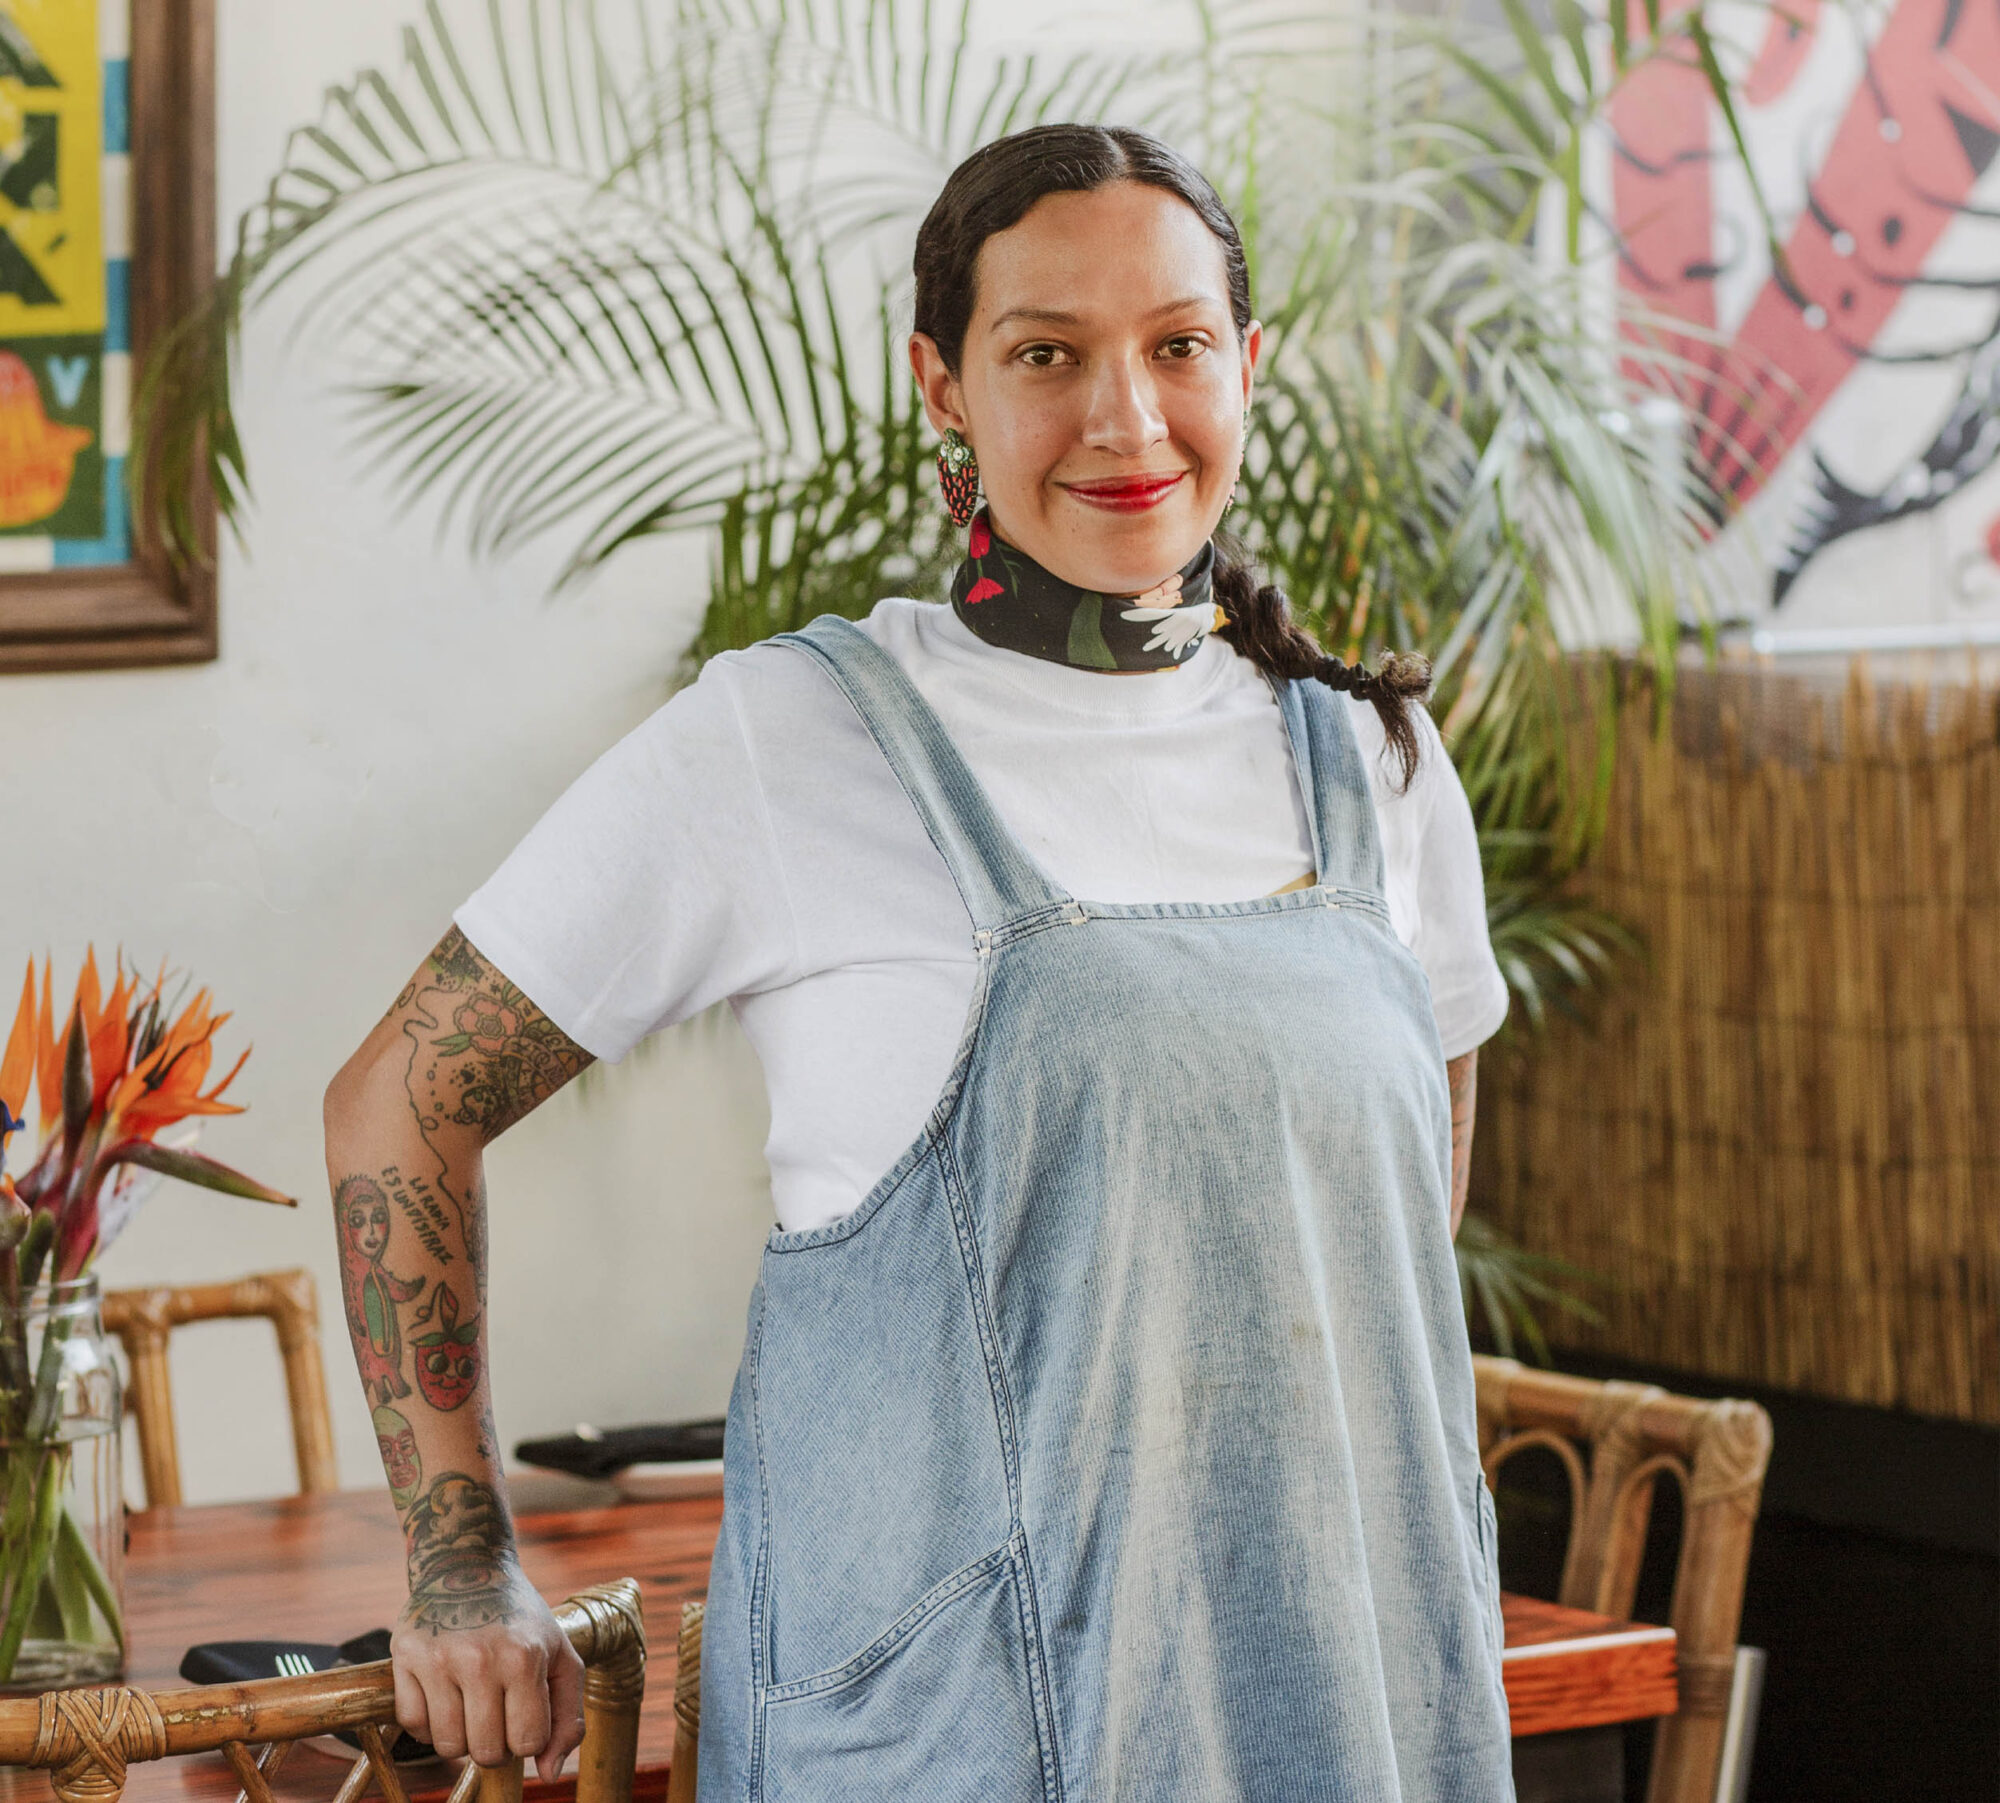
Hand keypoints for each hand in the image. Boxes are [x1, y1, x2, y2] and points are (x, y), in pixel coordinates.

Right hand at [390, 1561, 585, 1779]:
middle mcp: (481, 1658)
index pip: (526, 1743)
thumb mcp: (561, 1656)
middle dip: (494, 1743)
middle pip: (486, 1752)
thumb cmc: (522, 1621)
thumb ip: (568, 1718)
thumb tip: (550, 1774)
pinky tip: (442, 1694)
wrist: (469, 1565)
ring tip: (470, 1703)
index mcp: (526, 1657)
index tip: (523, 1713)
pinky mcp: (405, 1655)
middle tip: (495, 1712)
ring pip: (447, 1746)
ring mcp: (439, 1657)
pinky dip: (427, 1722)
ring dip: (460, 1735)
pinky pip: (413, 1725)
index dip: (526, 1738)